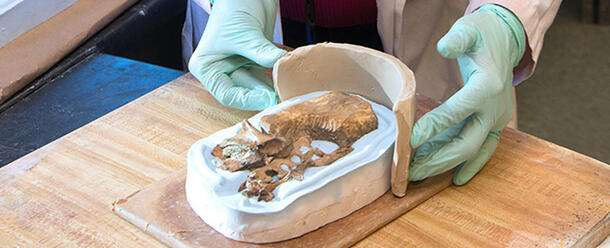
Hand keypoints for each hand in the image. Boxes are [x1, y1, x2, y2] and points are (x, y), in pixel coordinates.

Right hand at [188, 0, 285, 110]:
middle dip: (263, 93)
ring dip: (272, 87)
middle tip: (283, 95)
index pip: (227, 94)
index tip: (269, 97)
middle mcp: (220, 71)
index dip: (248, 99)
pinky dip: (276, 78)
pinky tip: (288, 80)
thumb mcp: (245, 33)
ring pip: (257, 87)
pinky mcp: (253, 62)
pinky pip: (266, 76)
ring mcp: (237, 67)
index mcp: (206, 68)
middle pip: (243, 93)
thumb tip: (281, 66)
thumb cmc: (233, 8)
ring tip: (287, 89)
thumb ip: (261, 52)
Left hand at [408, 4, 525, 184]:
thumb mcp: (469, 30)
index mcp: (487, 87)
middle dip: (438, 159)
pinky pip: (484, 150)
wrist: (507, 40)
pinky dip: (471, 166)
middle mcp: (495, 108)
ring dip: (447, 165)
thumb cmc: (483, 35)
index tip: (410, 141)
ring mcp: (498, 119)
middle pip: (467, 142)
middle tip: (411, 170)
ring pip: (473, 150)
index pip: (456, 112)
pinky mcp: (496, 125)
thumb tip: (444, 47)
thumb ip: (456, 39)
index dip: (433, 127)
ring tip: (419, 174)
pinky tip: (455, 180)